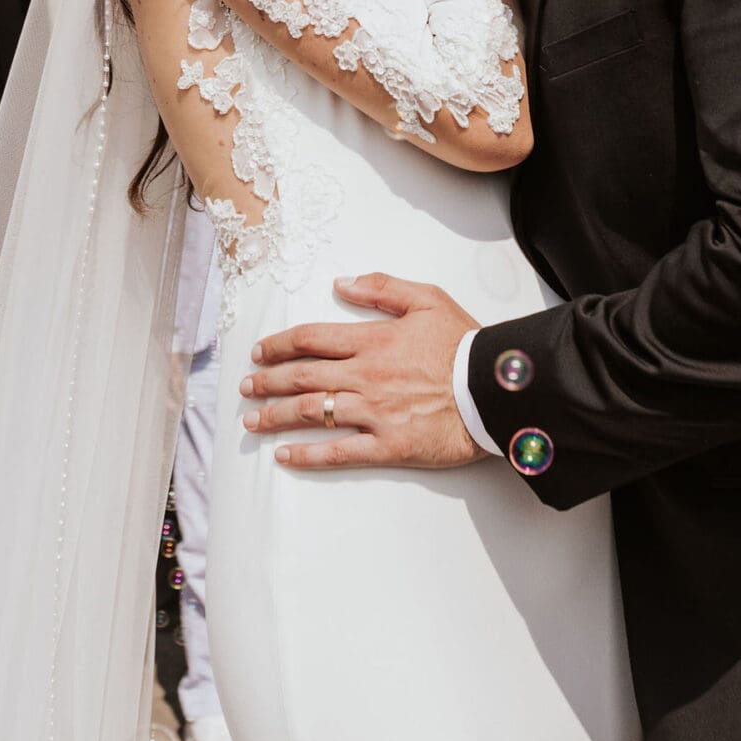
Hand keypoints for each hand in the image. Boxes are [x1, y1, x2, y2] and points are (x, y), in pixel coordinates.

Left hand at [240, 274, 483, 469]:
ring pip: (313, 413)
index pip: (311, 340)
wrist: (495, 390)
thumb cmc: (464, 344)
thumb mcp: (427, 299)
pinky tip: (286, 456)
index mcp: (373, 340)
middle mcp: (366, 376)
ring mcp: (374, 413)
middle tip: (245, 387)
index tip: (259, 352)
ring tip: (252, 421)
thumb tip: (342, 283)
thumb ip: (382, 288)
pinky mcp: (388, 445)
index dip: (279, 345)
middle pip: (303, 378)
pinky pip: (339, 452)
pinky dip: (308, 456)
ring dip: (276, 417)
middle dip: (267, 382)